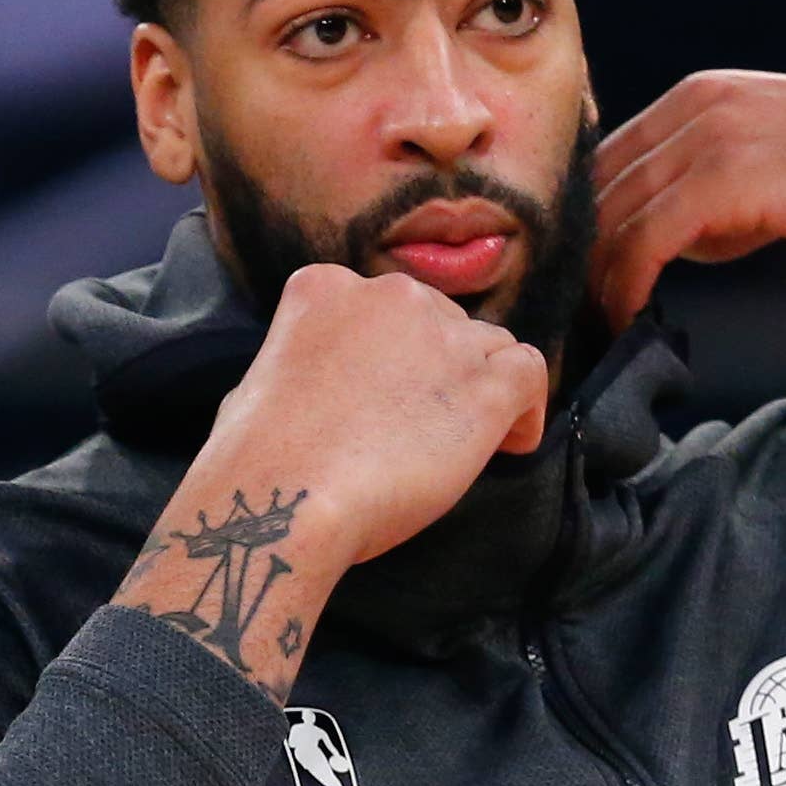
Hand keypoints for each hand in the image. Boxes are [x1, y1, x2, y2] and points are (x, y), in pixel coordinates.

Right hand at [213, 263, 550, 565]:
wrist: (287, 497)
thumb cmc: (256, 460)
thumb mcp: (258, 383)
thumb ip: (306, 363)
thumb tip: (320, 388)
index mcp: (327, 287)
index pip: (383, 306)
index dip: (394, 351)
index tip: (388, 393)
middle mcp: (390, 295)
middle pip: (441, 320)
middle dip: (437, 368)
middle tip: (421, 426)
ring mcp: (443, 338)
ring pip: (488, 345)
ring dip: (479, 385)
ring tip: (464, 440)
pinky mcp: (483, 386)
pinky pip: (528, 375)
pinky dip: (525, 410)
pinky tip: (506, 444)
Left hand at [592, 73, 785, 322]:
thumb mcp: (781, 170)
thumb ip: (721, 197)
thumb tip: (676, 243)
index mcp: (699, 96)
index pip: (605, 165)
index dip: (581, 231)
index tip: (570, 288)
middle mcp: (693, 104)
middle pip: (594, 191)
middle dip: (573, 260)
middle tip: (563, 323)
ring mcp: (710, 135)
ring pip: (611, 218)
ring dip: (590, 283)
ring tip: (586, 336)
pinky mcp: (732, 178)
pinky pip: (646, 241)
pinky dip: (625, 288)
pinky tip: (628, 323)